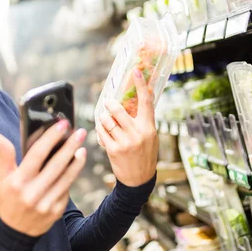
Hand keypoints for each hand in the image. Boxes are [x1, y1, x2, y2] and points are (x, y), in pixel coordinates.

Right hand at [0, 120, 86, 236]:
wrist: (15, 231)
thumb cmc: (9, 199)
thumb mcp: (2, 178)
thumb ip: (4, 155)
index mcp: (18, 182)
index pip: (37, 155)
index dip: (50, 138)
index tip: (62, 124)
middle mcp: (32, 193)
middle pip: (56, 165)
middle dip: (70, 146)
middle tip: (80, 132)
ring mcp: (46, 204)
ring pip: (66, 178)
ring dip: (76, 162)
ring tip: (82, 148)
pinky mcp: (56, 211)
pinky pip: (67, 190)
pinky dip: (72, 177)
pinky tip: (76, 166)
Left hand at [96, 68, 157, 186]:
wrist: (139, 179)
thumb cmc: (145, 154)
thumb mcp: (151, 136)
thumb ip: (145, 118)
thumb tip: (146, 94)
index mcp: (149, 127)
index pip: (146, 101)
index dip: (141, 84)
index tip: (136, 71)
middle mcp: (137, 133)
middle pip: (117, 108)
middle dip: (110, 104)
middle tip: (109, 103)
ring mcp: (124, 142)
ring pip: (106, 120)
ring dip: (103, 117)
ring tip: (106, 120)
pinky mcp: (113, 150)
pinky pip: (100, 132)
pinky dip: (100, 129)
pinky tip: (103, 131)